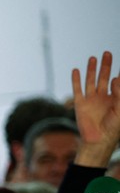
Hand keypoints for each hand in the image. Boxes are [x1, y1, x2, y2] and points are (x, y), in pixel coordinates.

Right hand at [72, 51, 119, 166]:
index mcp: (115, 97)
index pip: (117, 81)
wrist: (99, 139)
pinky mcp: (80, 104)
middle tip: (108, 53)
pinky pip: (77, 89)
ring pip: (91, 80)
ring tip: (93, 58)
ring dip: (92, 69)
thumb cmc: (114, 126)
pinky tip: (76, 70)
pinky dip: (76, 80)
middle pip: (104, 77)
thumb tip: (115, 78)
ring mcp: (91, 99)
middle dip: (106, 65)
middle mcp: (103, 96)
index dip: (119, 75)